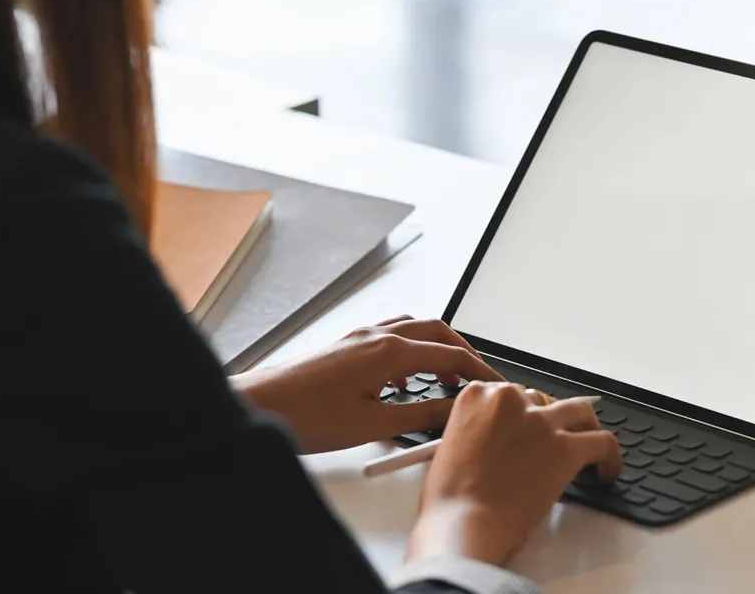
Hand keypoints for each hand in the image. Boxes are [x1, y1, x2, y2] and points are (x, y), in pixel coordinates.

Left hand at [231, 316, 503, 453]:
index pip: (449, 355)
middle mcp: (376, 336)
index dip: (478, 371)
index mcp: (389, 351)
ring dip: (436, 347)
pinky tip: (404, 380)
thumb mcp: (374, 424)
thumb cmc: (306, 414)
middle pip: (436, 332)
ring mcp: (359, 338)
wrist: (260, 404)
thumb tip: (453, 411)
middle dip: (463, 352)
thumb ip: (420, 415)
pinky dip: (410, 351)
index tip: (495, 385)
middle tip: (479, 376)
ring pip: (413, 330)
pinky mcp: (346, 347)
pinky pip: (390, 337)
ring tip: (448, 376)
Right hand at [407, 383, 621, 566]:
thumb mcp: (449, 447)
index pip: (510, 393)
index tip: (526, 430)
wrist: (462, 521)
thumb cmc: (449, 497)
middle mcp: (510, 400)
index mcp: (477, 396)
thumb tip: (498, 442)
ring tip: (588, 447)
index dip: (522, 414)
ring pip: (579, 411)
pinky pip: (603, 441)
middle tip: (552, 443)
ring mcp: (540, 422)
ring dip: (584, 427)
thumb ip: (475, 431)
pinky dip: (610, 456)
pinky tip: (606, 470)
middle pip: (543, 399)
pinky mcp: (566, 447)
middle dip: (549, 420)